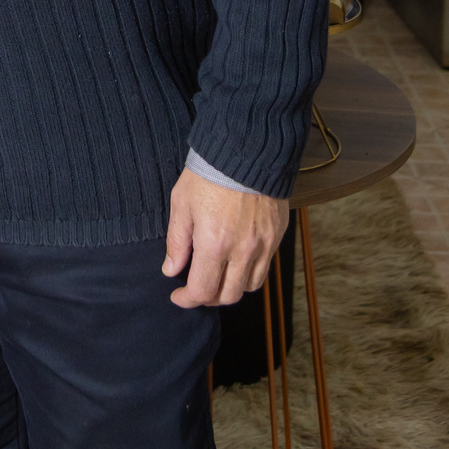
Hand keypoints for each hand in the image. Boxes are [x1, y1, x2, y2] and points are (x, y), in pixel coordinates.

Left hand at [162, 167, 288, 306]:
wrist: (245, 149)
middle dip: (208, 298)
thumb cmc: (208, 174)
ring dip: (231, 288)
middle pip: (228, 296)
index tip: (178, 296)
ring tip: (217, 276)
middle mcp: (242, 251)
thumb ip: (177, 241)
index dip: (187, 300)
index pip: (202, 291)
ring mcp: (263, 245)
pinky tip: (237, 262)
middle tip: (196, 287)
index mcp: (214, 244)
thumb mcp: (181, 203)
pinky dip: (250, 273)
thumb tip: (171, 270)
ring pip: (250, 287)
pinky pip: (265, 268)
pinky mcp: (277, 236)